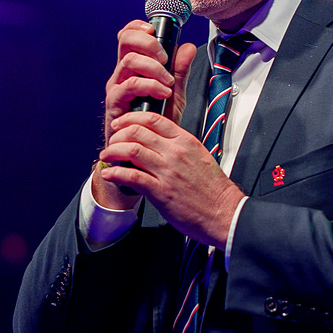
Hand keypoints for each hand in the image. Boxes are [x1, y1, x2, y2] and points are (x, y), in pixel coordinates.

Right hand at [92, 22, 196, 209]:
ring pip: (128, 61)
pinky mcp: (114, 105)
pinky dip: (149, 85)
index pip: (129, 36)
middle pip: (125, 41)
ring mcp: (116, 89)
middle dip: (149, 43)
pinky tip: (162, 93)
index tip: (155, 29)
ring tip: (168, 81)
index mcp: (133, 69)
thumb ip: (179, 71)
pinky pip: (129, 86)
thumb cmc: (154, 126)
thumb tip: (188, 47)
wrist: (141, 158)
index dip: (139, 27)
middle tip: (165, 58)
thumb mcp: (173, 95)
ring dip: (152, 67)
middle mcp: (121, 74)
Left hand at [97, 110, 244, 246]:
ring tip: (107, 155)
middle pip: (137, 131)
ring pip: (131, 149)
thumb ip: (180, 147)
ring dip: (113, 151)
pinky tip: (109, 174)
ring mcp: (167, 171)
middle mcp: (175, 153)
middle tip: (111, 140)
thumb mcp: (199, 157)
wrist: (225, 213)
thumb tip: (160, 144)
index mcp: (185, 142)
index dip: (131, 118)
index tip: (122, 124)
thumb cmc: (213, 190)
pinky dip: (115, 173)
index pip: (153, 119)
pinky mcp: (161, 191)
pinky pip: (131, 176)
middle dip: (118, 134)